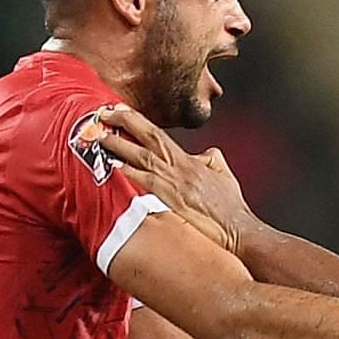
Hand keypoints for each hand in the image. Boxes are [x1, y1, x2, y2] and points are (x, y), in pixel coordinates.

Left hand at [97, 105, 260, 252]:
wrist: (239, 228)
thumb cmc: (231, 207)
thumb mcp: (223, 174)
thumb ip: (210, 160)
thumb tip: (203, 153)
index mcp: (190, 160)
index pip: (159, 134)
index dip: (138, 121)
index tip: (120, 110)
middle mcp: (181, 166)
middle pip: (149, 136)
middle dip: (125, 121)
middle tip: (104, 112)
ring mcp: (177, 181)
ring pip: (144, 156)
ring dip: (120, 144)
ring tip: (100, 136)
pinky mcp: (175, 198)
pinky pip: (149, 181)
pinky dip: (131, 171)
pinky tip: (115, 165)